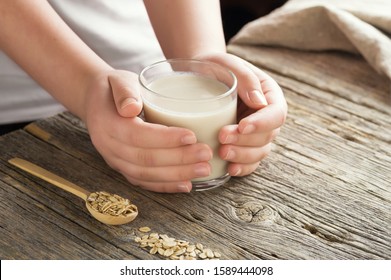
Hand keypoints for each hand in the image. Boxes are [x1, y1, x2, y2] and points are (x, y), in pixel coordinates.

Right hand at [83, 70, 212, 192]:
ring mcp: (115, 160)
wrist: (96, 102)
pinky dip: (165, 186)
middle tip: (206, 154)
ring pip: (146, 174)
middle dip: (179, 159)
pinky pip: (144, 181)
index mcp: (108, 124)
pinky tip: (186, 185)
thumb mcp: (119, 80)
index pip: (138, 135)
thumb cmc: (114, 88)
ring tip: (204, 169)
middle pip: (145, 159)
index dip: (166, 139)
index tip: (191, 136)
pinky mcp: (123, 168)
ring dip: (177, 175)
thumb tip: (130, 108)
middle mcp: (109, 146)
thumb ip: (125, 92)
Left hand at [194, 53, 287, 176]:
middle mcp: (265, 116)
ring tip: (222, 153)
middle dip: (246, 141)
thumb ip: (246, 79)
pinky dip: (242, 168)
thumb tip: (260, 103)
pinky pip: (249, 161)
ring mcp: (255, 133)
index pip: (276, 114)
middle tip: (223, 138)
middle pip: (267, 136)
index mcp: (269, 95)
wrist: (200, 75)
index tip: (242, 126)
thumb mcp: (229, 64)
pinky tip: (229, 169)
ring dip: (243, 156)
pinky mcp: (243, 144)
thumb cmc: (215, 66)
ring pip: (259, 152)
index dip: (262, 123)